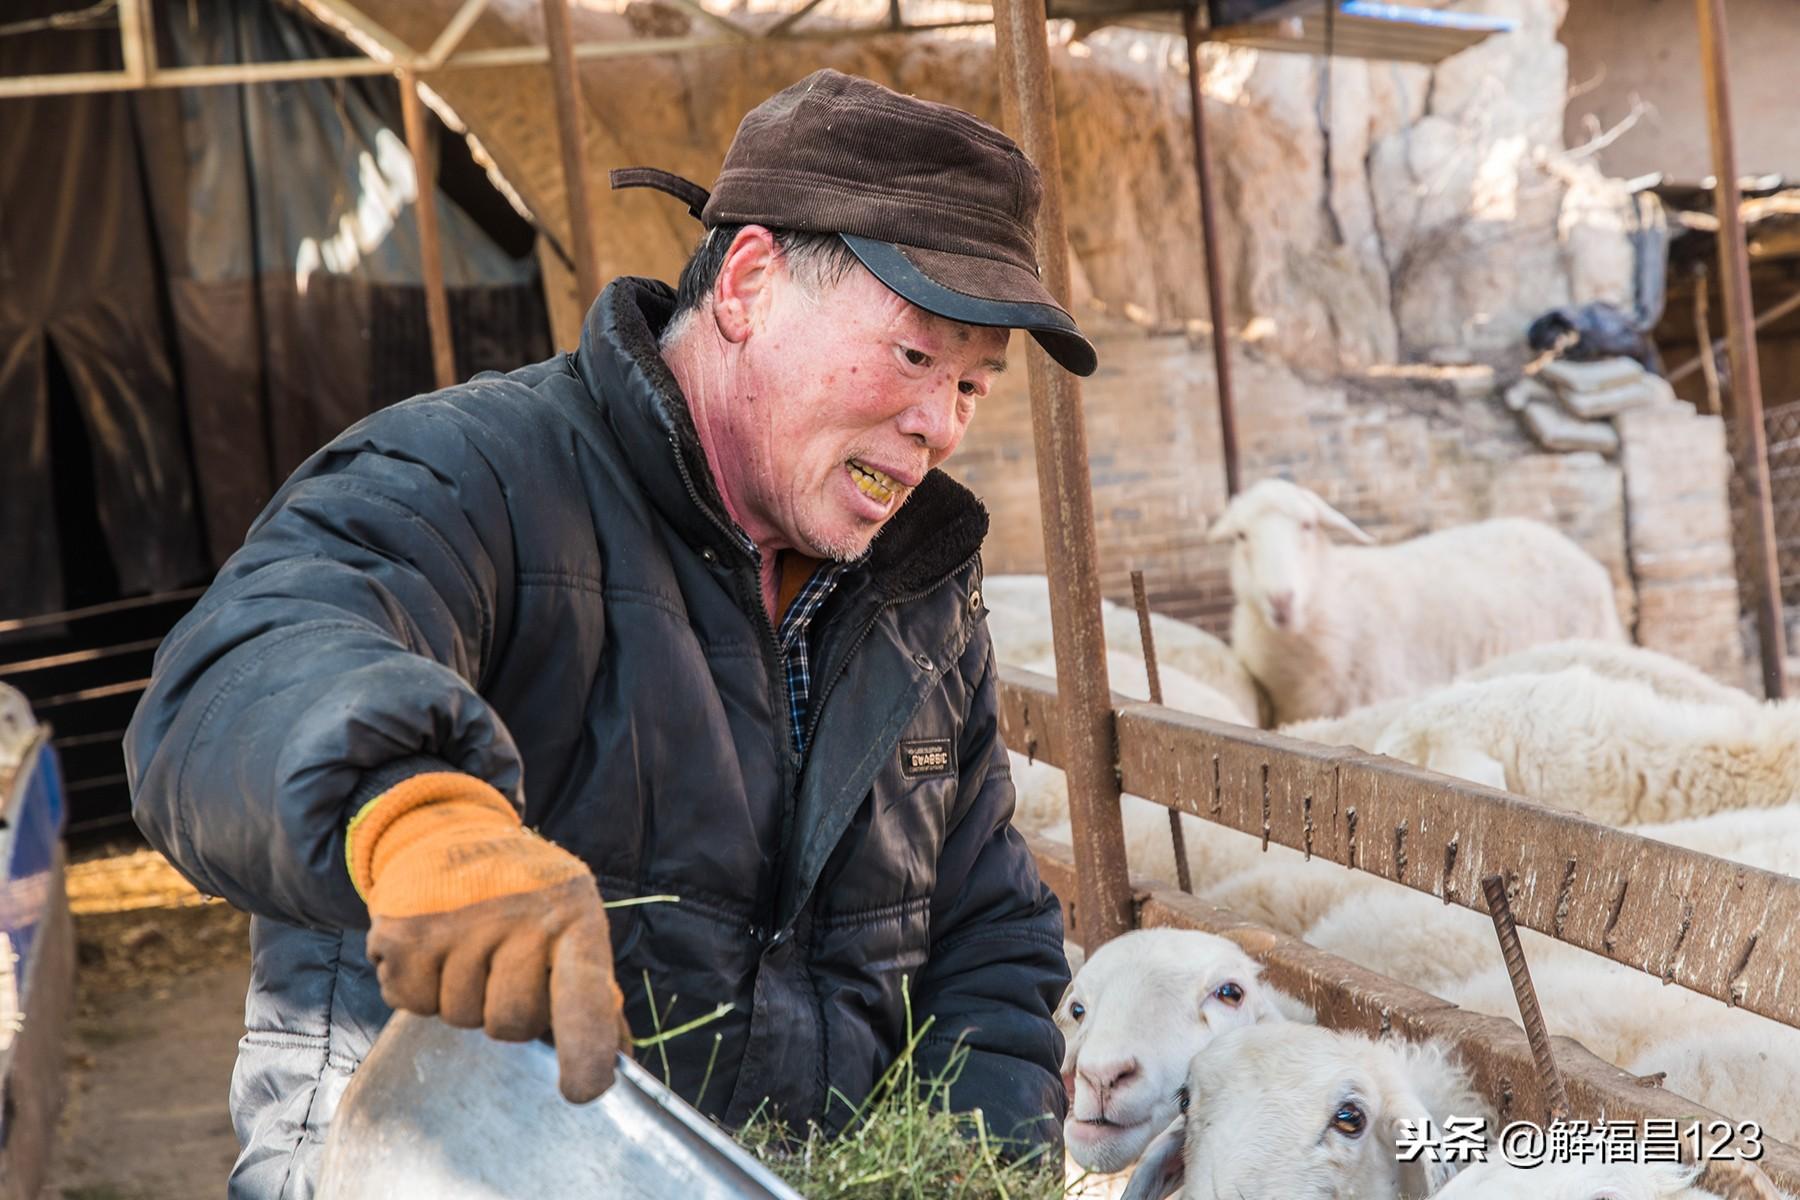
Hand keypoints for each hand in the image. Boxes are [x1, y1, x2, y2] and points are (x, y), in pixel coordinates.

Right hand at [351, 773, 632, 1101]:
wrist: (445, 830)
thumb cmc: (521, 894)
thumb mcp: (571, 922)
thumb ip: (593, 991)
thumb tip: (619, 1058)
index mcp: (573, 915)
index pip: (585, 992)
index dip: (586, 1047)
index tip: (585, 1089)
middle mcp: (519, 916)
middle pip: (511, 1023)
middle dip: (505, 1012)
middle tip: (500, 968)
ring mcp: (460, 924)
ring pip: (460, 1018)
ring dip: (461, 997)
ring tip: (465, 949)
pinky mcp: (405, 933)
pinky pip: (411, 1003)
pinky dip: (417, 989)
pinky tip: (431, 950)